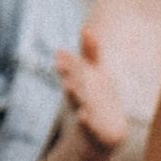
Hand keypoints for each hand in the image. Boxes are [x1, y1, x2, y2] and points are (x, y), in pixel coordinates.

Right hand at [52, 27, 129, 153]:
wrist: (100, 134)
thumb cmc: (95, 98)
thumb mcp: (95, 73)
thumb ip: (91, 52)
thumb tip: (86, 27)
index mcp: (79, 82)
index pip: (73, 70)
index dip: (67, 62)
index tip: (59, 52)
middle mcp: (79, 96)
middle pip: (73, 82)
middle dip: (68, 74)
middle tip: (59, 64)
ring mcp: (86, 112)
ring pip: (79, 102)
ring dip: (74, 94)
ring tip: (68, 85)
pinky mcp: (94, 130)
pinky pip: (89, 126)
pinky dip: (85, 121)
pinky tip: (83, 116)